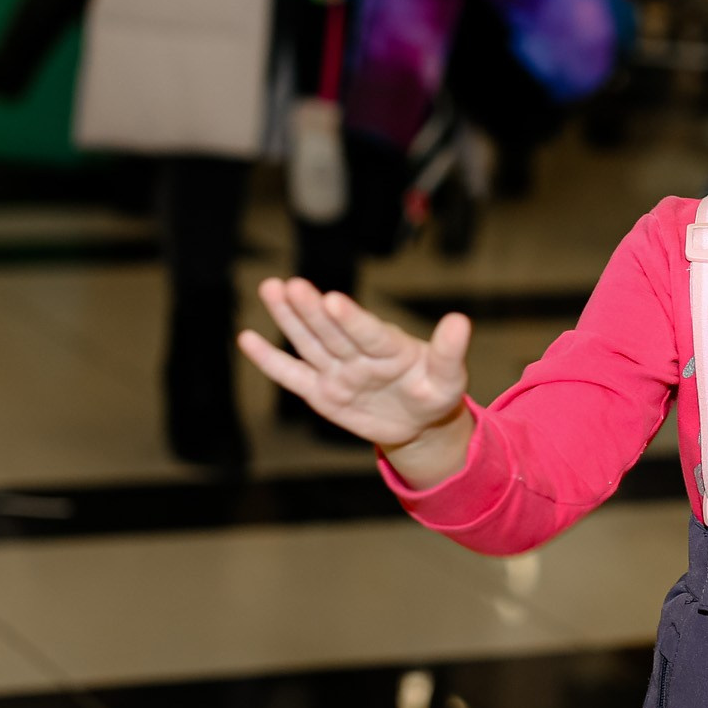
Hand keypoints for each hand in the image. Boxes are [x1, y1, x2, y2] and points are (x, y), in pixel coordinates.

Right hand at [239, 277, 473, 457]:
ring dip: (288, 318)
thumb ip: (449, 352)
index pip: (368, 333)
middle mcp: (358, 354)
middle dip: (312, 311)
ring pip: (308, 343)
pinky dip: (270, 360)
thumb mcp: (448, 378)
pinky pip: (292, 375)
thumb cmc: (434, 392)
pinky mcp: (321, 392)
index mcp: (390, 348)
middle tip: (293, 285)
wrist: (418, 421)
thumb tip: (461, 320)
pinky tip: (246, 338)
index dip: (352, 320)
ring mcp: (337, 370)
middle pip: (332, 332)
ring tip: (271, 289)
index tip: (335, 300)